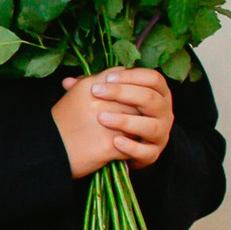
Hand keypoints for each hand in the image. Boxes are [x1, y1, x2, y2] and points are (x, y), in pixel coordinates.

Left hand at [53, 67, 173, 177]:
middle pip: (151, 98)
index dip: (132, 76)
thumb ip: (92, 86)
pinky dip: (132, 147)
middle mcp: (164, 112)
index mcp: (157, 92)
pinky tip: (115, 142)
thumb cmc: (114, 112)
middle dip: (123, 93)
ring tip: (102, 118)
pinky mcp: (153, 153)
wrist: (115, 143)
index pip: (153, 78)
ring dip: (126, 121)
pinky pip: (147, 152)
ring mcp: (161, 133)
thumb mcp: (105, 97)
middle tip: (96, 92)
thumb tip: (66, 82)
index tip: (108, 77)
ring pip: (151, 126)